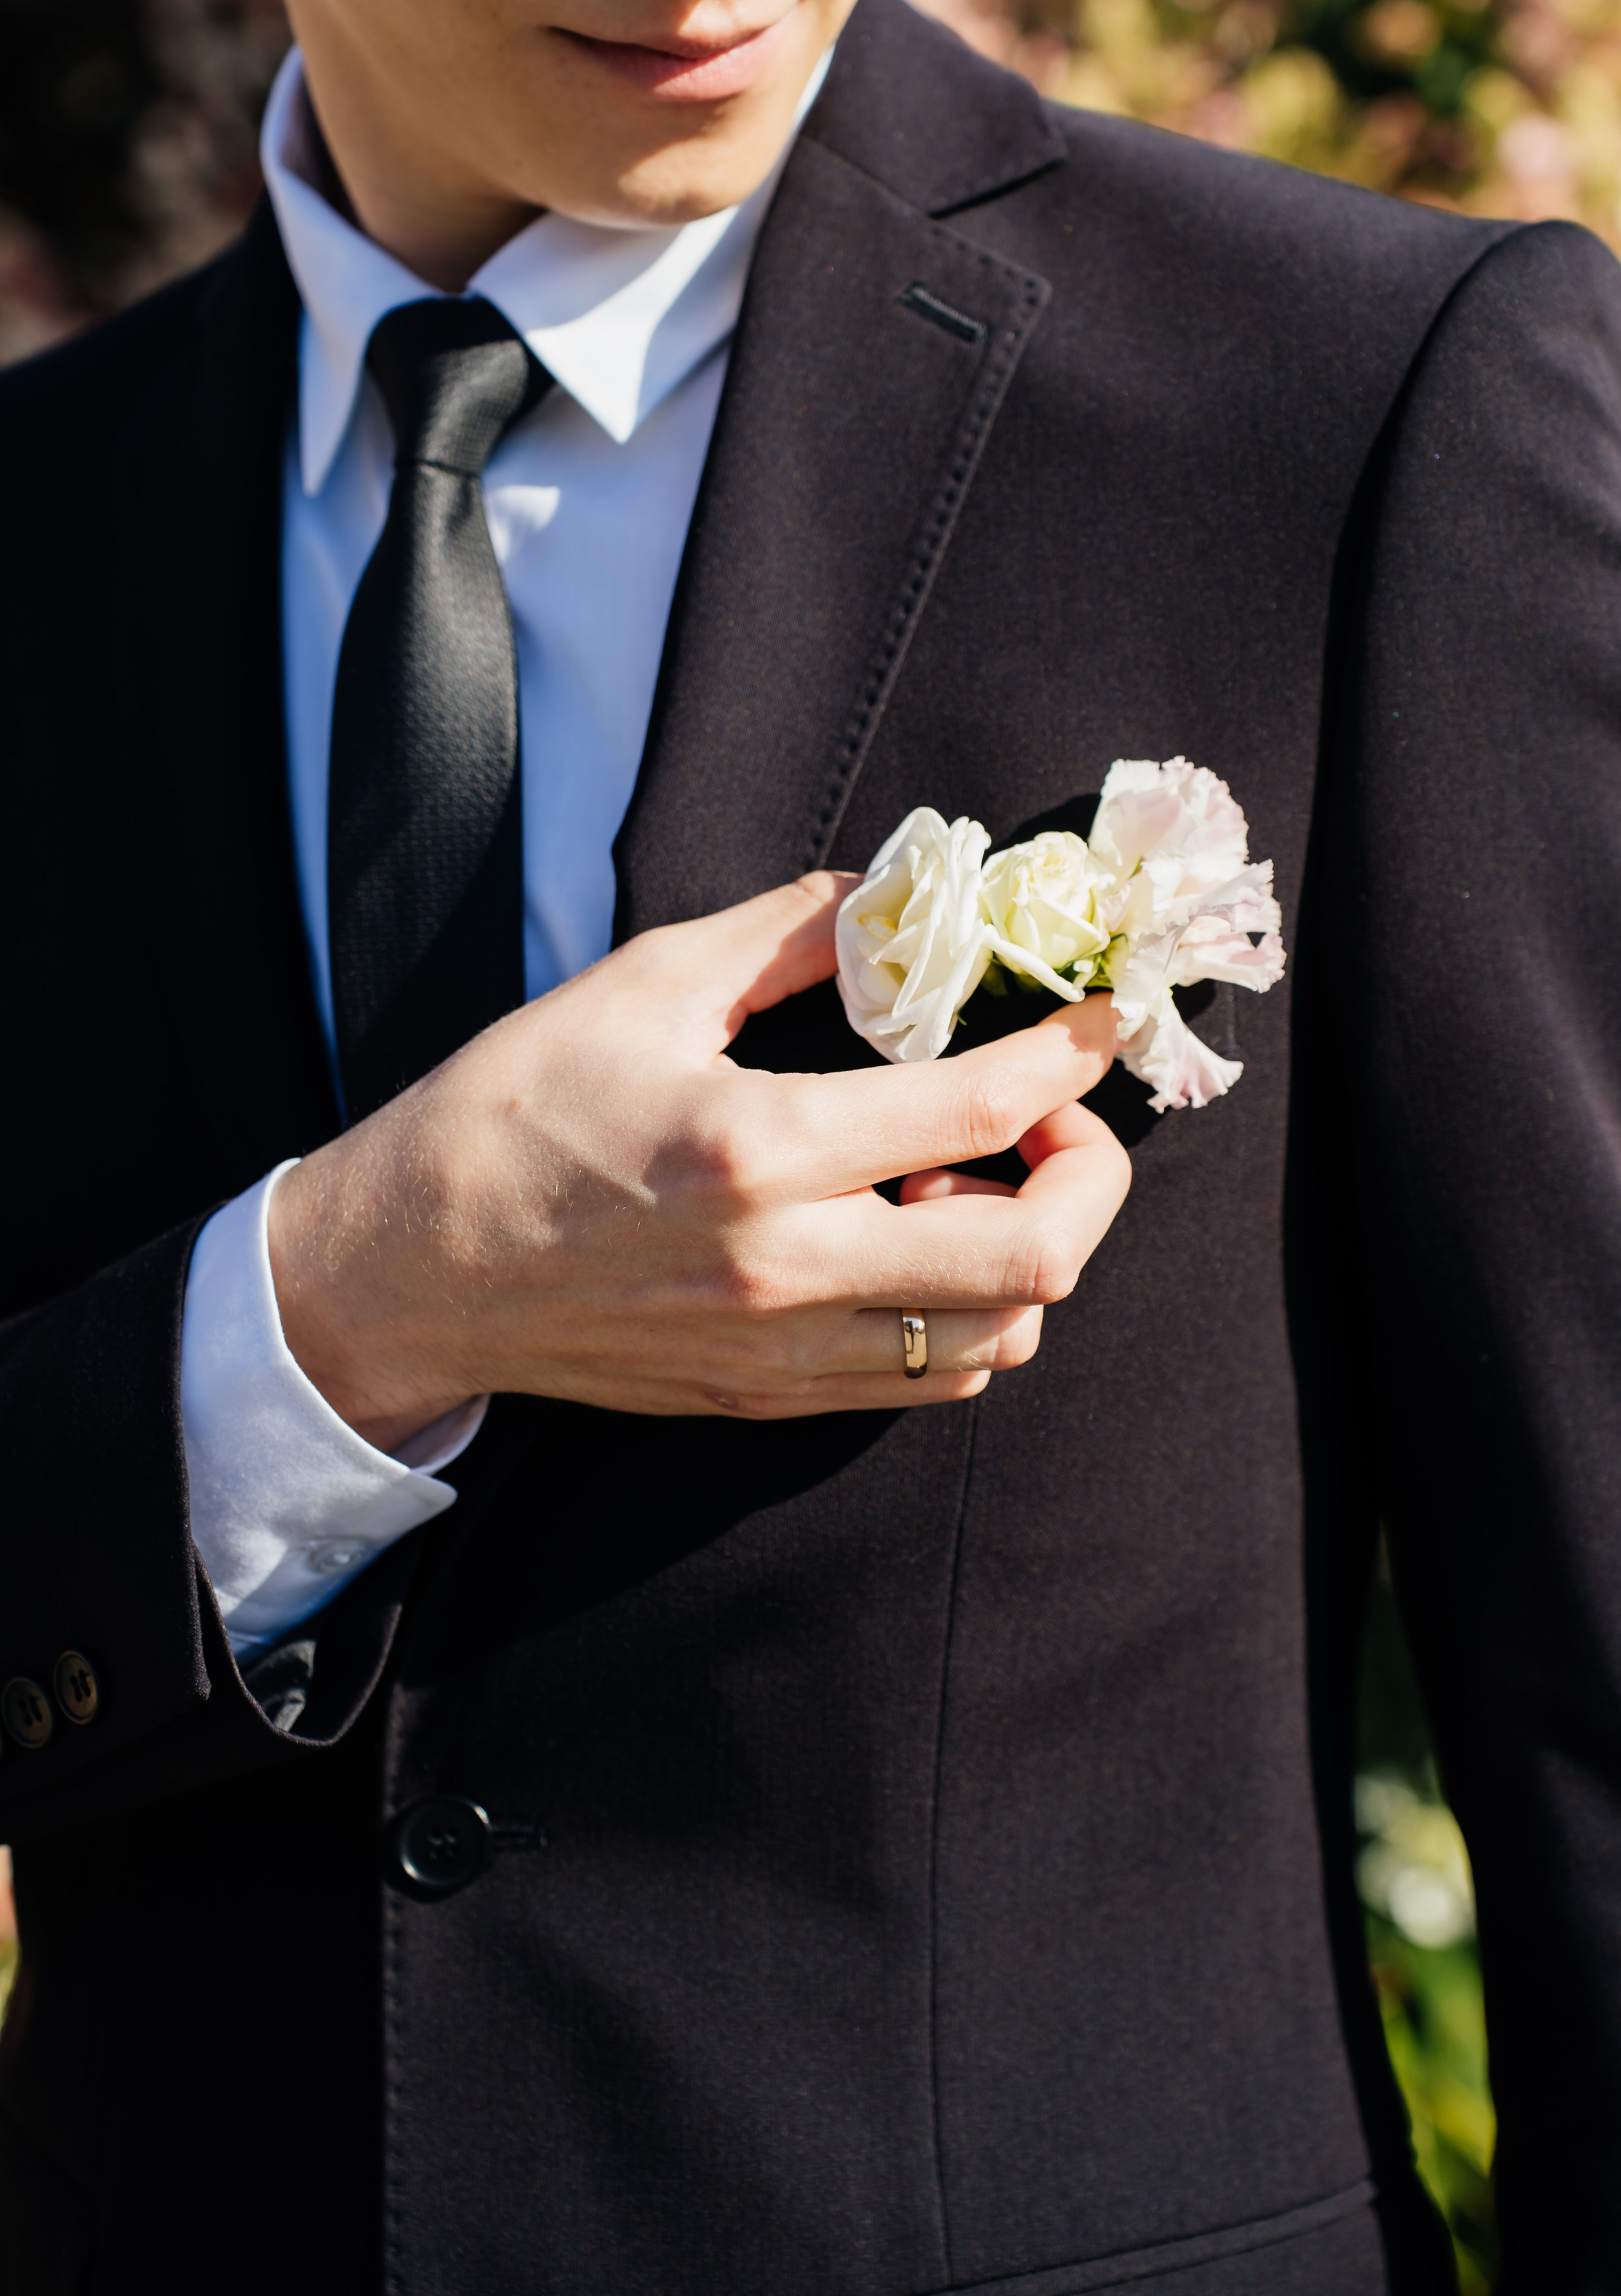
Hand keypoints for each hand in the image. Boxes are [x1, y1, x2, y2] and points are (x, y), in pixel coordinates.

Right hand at [267, 873, 1130, 1445]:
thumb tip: (894, 897)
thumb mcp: (643, 983)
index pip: (982, 1107)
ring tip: (964, 1181)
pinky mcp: (765, 1399)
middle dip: (1088, 1178)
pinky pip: (928, 1381)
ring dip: (1024, 1253)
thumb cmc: (511, 1111)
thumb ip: (787, 933)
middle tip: (1056, 1119)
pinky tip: (914, 1241)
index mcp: (755, 1147)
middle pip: (1033, 1259)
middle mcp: (785, 1267)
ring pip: (999, 1339)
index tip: (1095, 1021)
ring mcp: (780, 1352)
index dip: (1071, 1056)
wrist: (410, 1268)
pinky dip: (967, 1314)